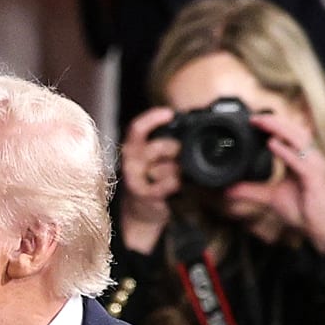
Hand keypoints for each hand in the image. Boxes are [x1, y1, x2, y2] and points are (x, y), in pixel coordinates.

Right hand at [117, 106, 177, 254]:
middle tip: (182, 157)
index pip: (137, 129)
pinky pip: (166, 184)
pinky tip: (179, 186)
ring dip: (178, 170)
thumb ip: (170, 143)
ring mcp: (135, 178)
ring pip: (164, 167)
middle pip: (157, 147)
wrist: (143, 211)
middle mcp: (131, 160)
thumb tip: (192, 127)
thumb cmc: (155, 179)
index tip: (170, 113)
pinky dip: (176, 183)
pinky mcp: (142, 194)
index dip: (152, 118)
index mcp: (135, 147)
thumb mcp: (160, 157)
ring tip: (181, 176)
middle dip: (176, 151)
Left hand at [224, 109, 324, 251]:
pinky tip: (272, 144)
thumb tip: (228, 189)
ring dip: (280, 129)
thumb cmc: (303, 210)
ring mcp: (313, 167)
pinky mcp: (315, 179)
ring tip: (263, 123)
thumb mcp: (271, 197)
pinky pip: (300, 161)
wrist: (320, 229)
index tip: (254, 120)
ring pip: (299, 141)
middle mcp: (309, 159)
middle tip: (255, 117)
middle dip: (275, 122)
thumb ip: (251, 191)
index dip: (274, 126)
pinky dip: (286, 151)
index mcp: (301, 159)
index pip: (289, 136)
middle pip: (294, 132)